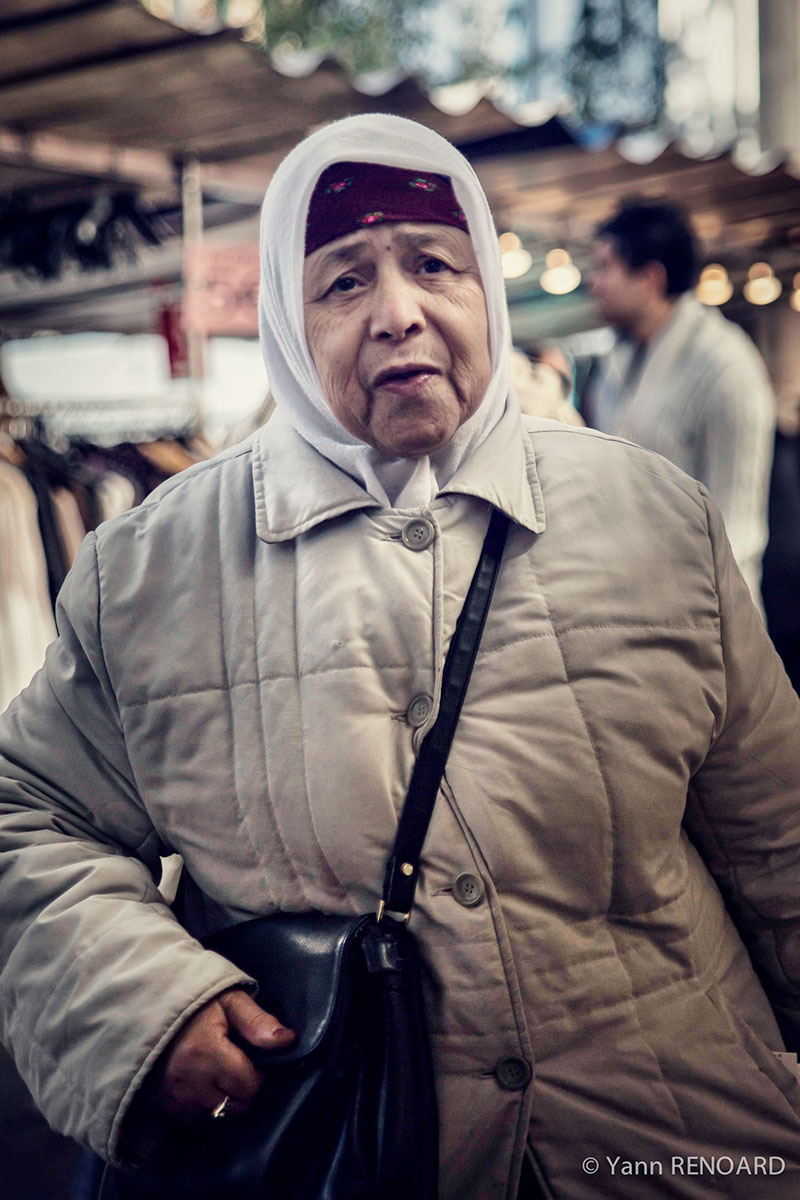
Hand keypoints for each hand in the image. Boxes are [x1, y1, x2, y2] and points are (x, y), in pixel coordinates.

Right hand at [151, 988, 294, 1120]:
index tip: (247, 1057)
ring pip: (214, 1116)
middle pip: (234, 1107)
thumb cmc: (194, 1003)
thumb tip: (287, 1040)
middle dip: (240, 1089)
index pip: (248, 1086)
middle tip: (231, 1064)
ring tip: (212, 1071)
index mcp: (206, 1053)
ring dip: (220, 1099)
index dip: (256, 1073)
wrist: (147, 1008)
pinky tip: (196, 1082)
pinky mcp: (160, 1108)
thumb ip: (257, 1022)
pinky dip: (199, 1105)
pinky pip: (192, 1119)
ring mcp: (172, 1098)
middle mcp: (187, 1082)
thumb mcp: (229, 1001)